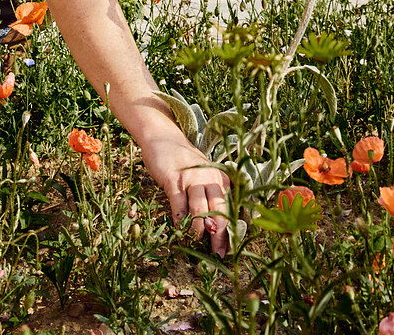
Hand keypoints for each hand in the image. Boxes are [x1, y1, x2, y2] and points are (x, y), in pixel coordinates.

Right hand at [140, 132, 230, 254]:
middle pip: (220, 211)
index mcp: (221, 180)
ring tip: (195, 241)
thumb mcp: (203, 177)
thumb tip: (213, 230)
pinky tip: (179, 228)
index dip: (228, 233)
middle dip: (219, 236)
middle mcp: (211, 178)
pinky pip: (179, 204)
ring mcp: (192, 178)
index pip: (229, 211)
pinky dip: (180, 218)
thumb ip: (209, 199)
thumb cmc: (184, 164)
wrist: (163, 138)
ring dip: (198, 229)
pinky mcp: (174, 179)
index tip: (226, 252)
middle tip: (216, 254)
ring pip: (201, 210)